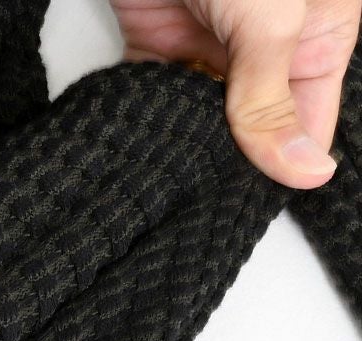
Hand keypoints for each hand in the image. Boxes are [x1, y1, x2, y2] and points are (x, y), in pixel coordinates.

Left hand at [110, 0, 361, 187]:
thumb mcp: (270, 19)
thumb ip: (273, 97)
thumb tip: (306, 171)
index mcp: (316, 38)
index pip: (308, 124)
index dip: (283, 167)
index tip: (248, 204)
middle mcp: (265, 48)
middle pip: (252, 127)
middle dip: (229, 159)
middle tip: (203, 199)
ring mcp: (211, 47)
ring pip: (200, 120)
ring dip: (184, 143)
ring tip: (171, 180)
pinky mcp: (157, 44)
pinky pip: (155, 97)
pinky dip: (146, 119)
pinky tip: (141, 146)